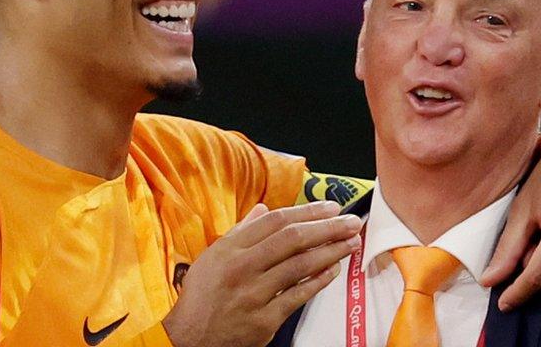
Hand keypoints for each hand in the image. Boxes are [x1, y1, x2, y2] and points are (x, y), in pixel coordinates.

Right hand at [163, 201, 362, 346]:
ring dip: (330, 252)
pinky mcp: (265, 320)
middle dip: (327, 228)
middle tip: (351, 222)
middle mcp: (242, 268)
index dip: (307, 211)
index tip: (330, 207)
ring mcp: (255, 294)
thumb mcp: (212, 257)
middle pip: (292, 240)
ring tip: (351, 242)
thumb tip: (264, 209)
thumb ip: (240, 231)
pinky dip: (319, 281)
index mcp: (230, 249)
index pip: (275, 221)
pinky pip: (299, 296)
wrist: (189, 339)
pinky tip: (334, 270)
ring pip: (300, 266)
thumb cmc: (202, 297)